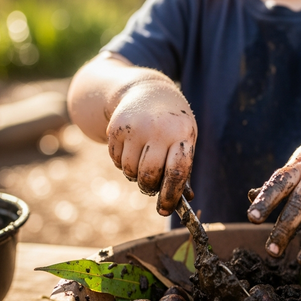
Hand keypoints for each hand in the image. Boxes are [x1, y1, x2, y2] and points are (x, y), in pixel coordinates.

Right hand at [106, 81, 196, 214]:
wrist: (148, 91)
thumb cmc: (173, 124)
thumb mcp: (184, 139)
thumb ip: (183, 169)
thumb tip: (183, 201)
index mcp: (181, 134)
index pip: (176, 171)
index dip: (170, 195)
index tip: (165, 209)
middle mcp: (158, 130)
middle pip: (149, 175)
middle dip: (149, 188)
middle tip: (150, 186)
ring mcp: (135, 128)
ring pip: (129, 170)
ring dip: (135, 175)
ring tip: (142, 162)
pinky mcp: (116, 128)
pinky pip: (116, 161)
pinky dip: (122, 163)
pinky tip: (131, 150)